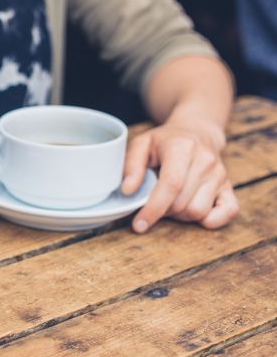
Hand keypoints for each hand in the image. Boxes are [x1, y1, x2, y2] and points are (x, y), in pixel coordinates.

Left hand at [122, 117, 238, 232]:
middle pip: (182, 203)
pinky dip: (211, 220)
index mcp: (182, 148)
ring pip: (198, 212)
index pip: (171, 184)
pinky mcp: (229, 187)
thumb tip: (127, 191)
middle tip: (154, 202)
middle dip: (162, 211)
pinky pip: (228, 212)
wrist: (197, 132)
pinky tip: (194, 214)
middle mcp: (205, 161)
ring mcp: (220, 175)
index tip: (139, 225)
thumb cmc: (165, 141)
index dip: (154, 208)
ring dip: (180, 216)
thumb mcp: (142, 144)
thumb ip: (131, 165)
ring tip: (171, 202)